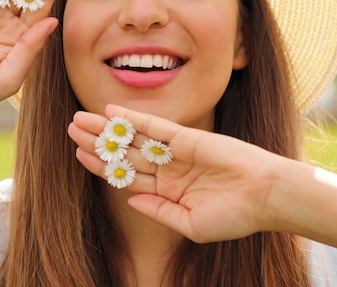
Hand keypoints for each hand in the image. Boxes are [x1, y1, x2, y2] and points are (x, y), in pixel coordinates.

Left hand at [68, 104, 284, 242]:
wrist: (265, 197)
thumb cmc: (234, 216)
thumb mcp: (190, 224)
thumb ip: (158, 211)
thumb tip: (129, 199)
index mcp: (165, 192)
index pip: (125, 175)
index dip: (101, 165)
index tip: (78, 153)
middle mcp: (166, 169)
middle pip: (124, 153)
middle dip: (97, 142)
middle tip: (71, 129)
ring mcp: (175, 151)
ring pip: (134, 137)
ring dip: (108, 129)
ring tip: (81, 119)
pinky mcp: (187, 136)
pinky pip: (154, 125)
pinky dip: (133, 118)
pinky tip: (111, 112)